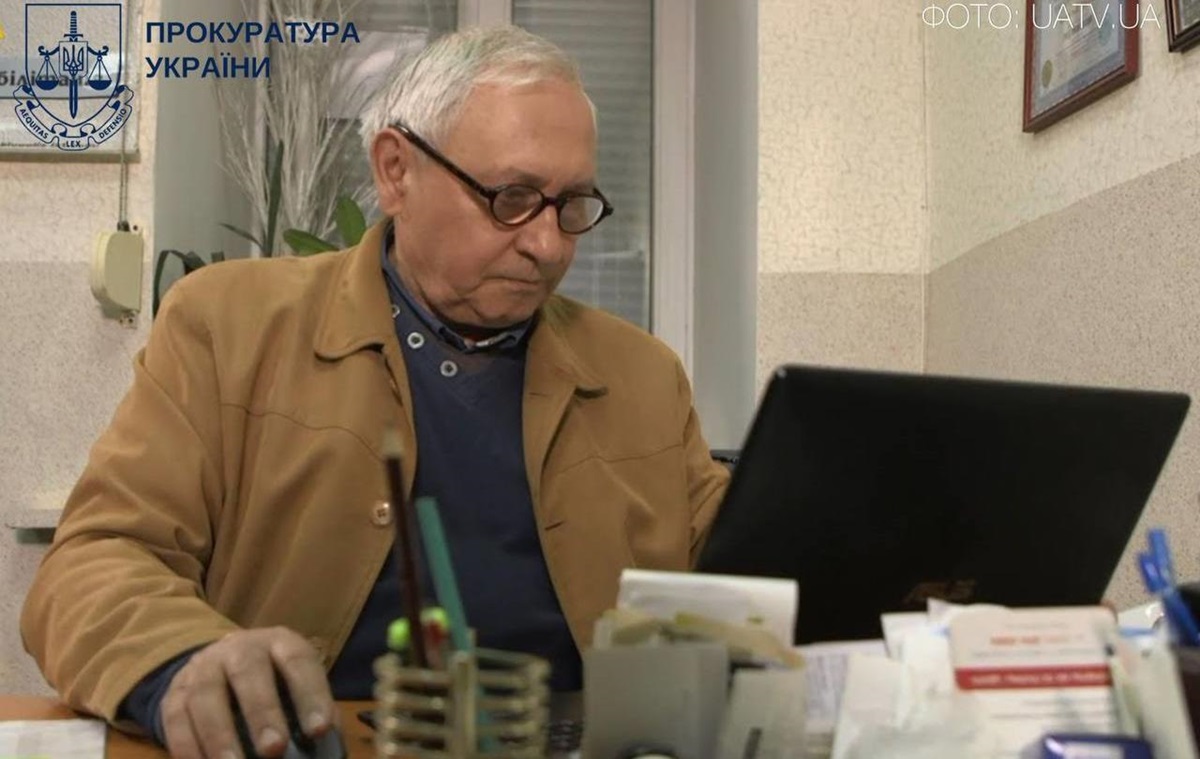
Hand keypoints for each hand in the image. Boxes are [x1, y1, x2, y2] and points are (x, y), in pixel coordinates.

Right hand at [160, 627, 335, 757]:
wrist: (222, 665)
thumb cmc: (274, 683)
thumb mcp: (298, 687)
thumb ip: (316, 715)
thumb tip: (328, 750)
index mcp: (281, 643)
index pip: (298, 662)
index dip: (310, 695)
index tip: (319, 731)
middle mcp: (240, 648)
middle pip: (248, 672)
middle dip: (262, 712)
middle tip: (274, 750)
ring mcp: (204, 667)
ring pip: (206, 694)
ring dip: (218, 734)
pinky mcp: (175, 692)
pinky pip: (176, 717)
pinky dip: (186, 745)